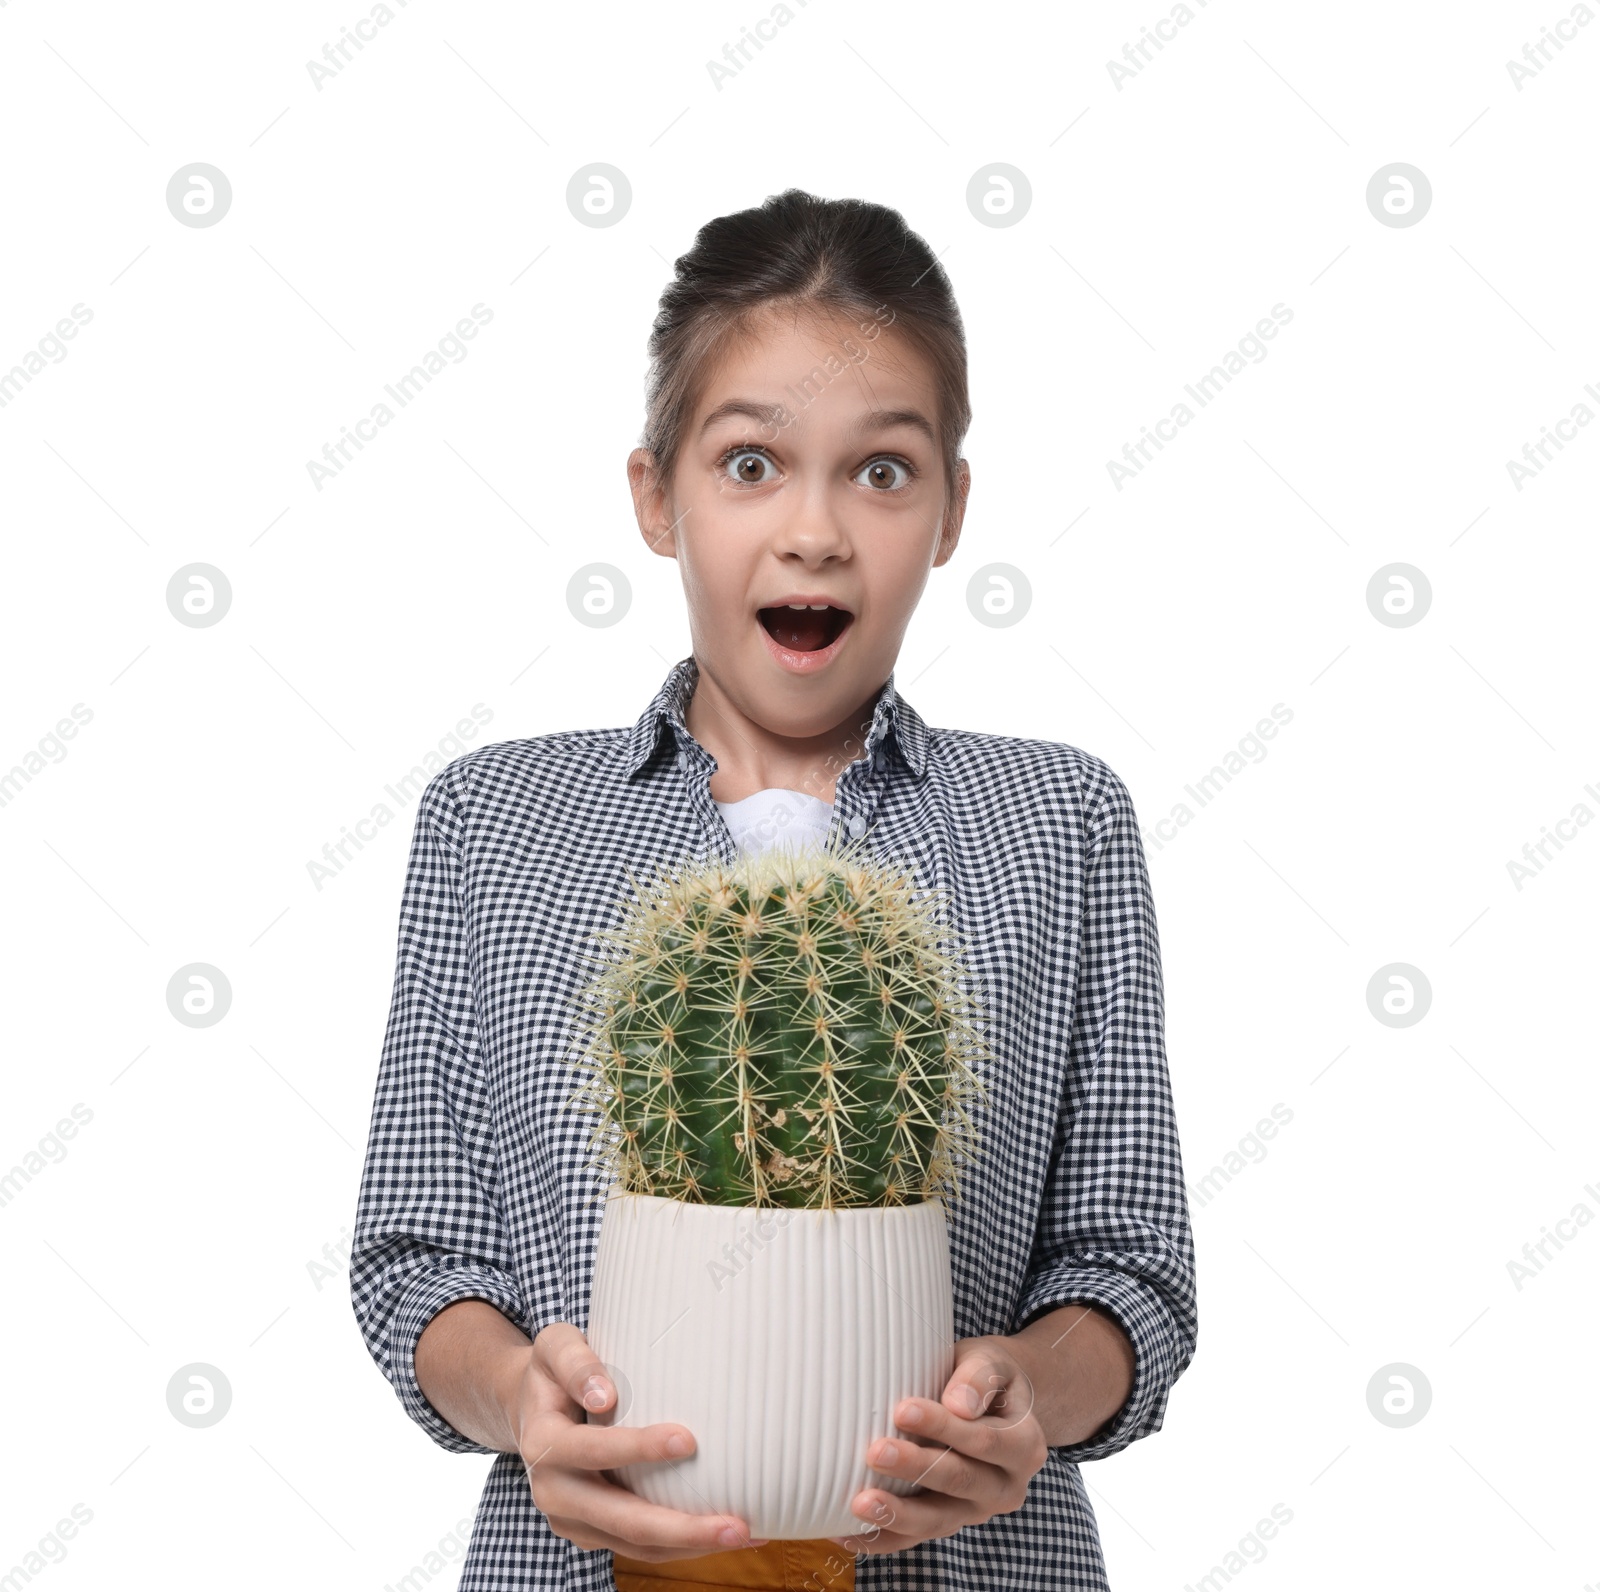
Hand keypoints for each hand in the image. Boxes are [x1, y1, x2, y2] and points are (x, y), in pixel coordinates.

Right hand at [517, 1323, 769, 1561]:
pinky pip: (638, 1546)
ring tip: (744, 1534)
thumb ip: (575, 1362)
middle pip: (620, 1519)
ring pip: (634, 1545)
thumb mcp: (554, 1348)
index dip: (638, 1448)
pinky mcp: (593, 1531)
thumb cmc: (553, 1372)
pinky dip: (680, 1545)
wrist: (530, 1410)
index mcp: (544, 1443)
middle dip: (680, 1527)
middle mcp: (554, 1491)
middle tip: (734, 1524)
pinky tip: (721, 1533)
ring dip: (689, 1545)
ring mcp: (573, 1519)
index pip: (593, 1449)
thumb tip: (605, 1394)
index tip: (687, 1440)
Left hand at [828, 1334, 1048, 1555]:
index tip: (903, 1409)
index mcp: (1025, 1445)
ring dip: (897, 1514)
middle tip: (875, 1452)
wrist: (990, 1401)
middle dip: (916, 1468)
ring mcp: (977, 1511)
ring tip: (860, 1503)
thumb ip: (979, 1376)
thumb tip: (959, 1404)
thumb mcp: (991, 1361)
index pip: (984, 1441)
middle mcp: (1007, 1486)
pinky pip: (915, 1538)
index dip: (944, 1428)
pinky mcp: (948, 1522)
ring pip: (938, 1521)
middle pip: (960, 1481)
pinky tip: (848, 1532)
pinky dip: (883, 1539)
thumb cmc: (983, 1375)